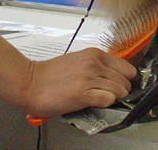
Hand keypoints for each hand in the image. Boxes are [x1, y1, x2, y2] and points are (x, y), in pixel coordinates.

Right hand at [20, 48, 136, 117]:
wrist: (30, 83)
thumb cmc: (49, 75)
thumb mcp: (78, 62)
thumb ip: (95, 66)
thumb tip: (111, 77)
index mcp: (94, 54)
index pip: (126, 66)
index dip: (127, 78)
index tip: (124, 84)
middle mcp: (94, 64)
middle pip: (126, 79)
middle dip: (123, 90)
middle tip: (115, 95)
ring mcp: (90, 78)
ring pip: (121, 90)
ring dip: (116, 98)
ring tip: (105, 100)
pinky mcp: (83, 93)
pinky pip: (109, 99)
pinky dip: (107, 103)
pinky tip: (98, 102)